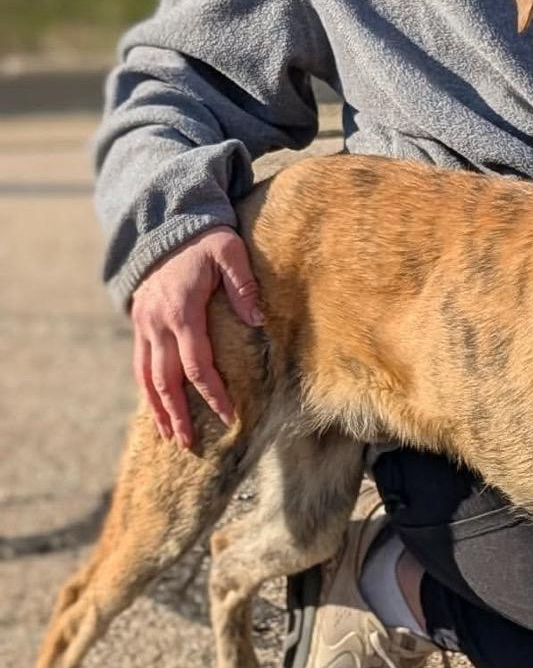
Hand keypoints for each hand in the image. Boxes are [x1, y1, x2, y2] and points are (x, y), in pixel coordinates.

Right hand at [130, 226, 263, 447]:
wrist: (167, 225)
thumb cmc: (206, 240)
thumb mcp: (230, 253)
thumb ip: (243, 285)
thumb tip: (258, 320)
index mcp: (182, 312)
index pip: (196, 364)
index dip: (211, 393)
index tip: (228, 415)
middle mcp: (157, 323)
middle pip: (165, 379)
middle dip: (178, 413)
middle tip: (190, 443)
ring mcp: (144, 325)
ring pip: (146, 376)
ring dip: (157, 408)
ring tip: (169, 436)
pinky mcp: (139, 323)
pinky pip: (140, 363)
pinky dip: (147, 389)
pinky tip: (156, 407)